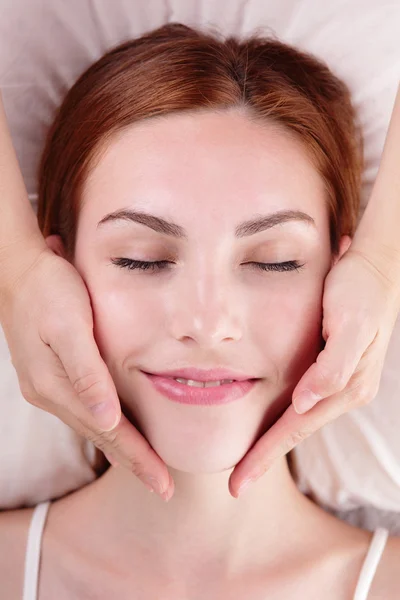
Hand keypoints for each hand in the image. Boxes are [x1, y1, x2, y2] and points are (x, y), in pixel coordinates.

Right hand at [0, 245, 172, 500]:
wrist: (18, 270)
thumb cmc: (49, 289)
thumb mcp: (69, 325)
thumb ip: (87, 372)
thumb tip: (107, 419)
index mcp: (55, 385)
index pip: (107, 431)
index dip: (137, 457)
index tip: (163, 482)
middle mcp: (50, 393)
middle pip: (101, 435)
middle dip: (133, 462)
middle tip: (164, 488)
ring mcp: (49, 386)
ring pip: (94, 426)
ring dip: (122, 447)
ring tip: (148, 467)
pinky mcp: (54, 375)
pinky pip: (86, 411)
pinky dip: (108, 427)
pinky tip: (118, 432)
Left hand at [229, 245, 399, 497]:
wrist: (375, 267)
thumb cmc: (360, 291)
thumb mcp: (351, 324)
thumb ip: (332, 367)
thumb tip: (303, 403)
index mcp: (347, 387)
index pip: (296, 428)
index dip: (266, 455)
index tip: (239, 481)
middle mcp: (342, 391)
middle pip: (294, 431)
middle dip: (264, 458)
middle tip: (234, 486)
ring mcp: (336, 382)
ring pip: (296, 420)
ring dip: (270, 442)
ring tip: (244, 464)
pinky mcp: (328, 369)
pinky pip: (299, 401)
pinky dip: (278, 417)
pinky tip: (264, 424)